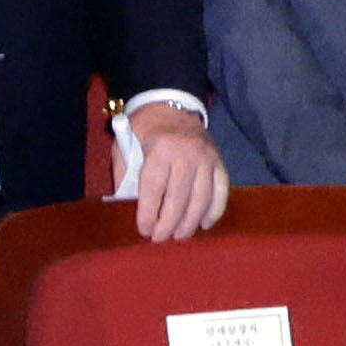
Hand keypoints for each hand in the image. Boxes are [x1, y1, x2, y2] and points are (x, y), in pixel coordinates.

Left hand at [128, 102, 227, 240]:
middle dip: (169, 222)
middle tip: (160, 239)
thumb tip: (126, 205)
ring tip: (180, 236)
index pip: (154, 188)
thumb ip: (125, 173)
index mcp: (160, 149)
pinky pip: (221, 190)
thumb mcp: (124, 145)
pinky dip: (215, 210)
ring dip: (191, 221)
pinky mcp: (220, 162)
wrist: (171, 106)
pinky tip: (204, 224)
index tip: (144, 230)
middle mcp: (187, 154)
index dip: (149, 213)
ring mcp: (207, 158)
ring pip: (202, 197)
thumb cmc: (143, 130)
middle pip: (180, 197)